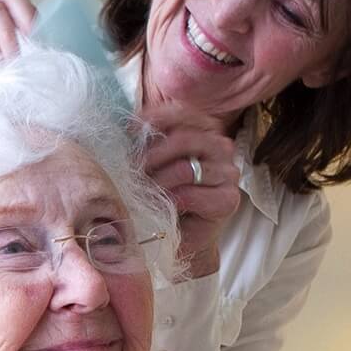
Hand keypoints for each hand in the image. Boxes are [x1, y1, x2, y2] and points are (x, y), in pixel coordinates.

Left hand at [140, 102, 240, 277]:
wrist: (178, 236)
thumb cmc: (164, 194)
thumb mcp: (154, 161)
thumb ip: (147, 141)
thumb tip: (122, 124)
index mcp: (204, 129)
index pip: (181, 114)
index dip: (152, 120)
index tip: (128, 130)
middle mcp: (221, 146)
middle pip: (183, 139)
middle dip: (150, 155)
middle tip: (130, 170)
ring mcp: (228, 173)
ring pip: (185, 168)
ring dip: (156, 181)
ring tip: (140, 191)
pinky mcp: (227, 200)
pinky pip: (191, 194)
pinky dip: (169, 200)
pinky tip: (159, 205)